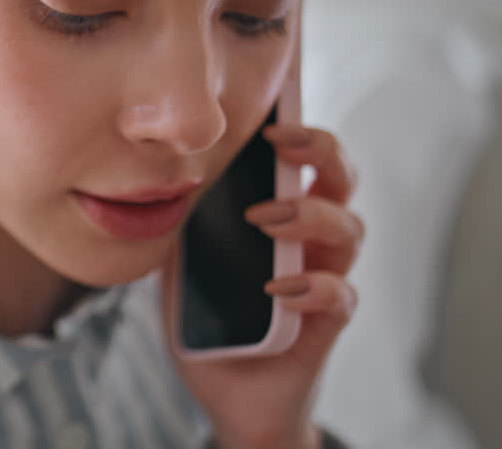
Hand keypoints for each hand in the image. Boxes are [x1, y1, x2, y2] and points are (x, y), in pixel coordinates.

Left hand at [160, 124, 362, 448]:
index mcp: (283, 214)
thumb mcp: (183, 258)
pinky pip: (340, 296)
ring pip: (350, 229)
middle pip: (341, 178)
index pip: (304, 158)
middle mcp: (313, 239)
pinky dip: (313, 288)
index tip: (271, 109)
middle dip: (320, 149)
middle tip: (281, 142)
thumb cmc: (212, 317)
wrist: (227, 391)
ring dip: (310, 214)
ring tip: (265, 217)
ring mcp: (325, 277)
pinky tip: (276, 289)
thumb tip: (151, 174)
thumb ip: (181, 219)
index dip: (299, 128)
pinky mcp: (327, 323)